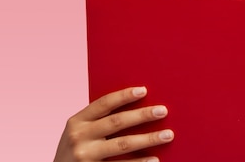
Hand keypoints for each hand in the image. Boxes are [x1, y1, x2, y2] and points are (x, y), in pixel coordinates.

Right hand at [53, 86, 173, 161]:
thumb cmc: (76, 150)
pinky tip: (154, 160)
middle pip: (117, 122)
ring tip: (167, 135)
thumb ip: (98, 121)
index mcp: (76, 121)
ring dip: (148, 139)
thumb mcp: (79, 132)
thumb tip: (136, 106)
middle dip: (142, 115)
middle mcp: (79, 137)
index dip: (124, 96)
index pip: (103, 103)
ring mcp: (85, 156)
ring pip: (122, 144)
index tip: (144, 90)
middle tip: (163, 111)